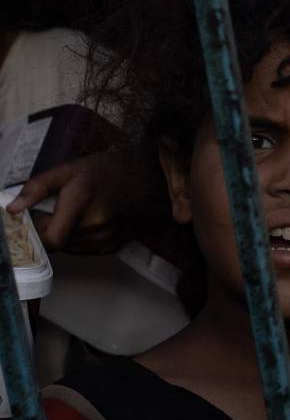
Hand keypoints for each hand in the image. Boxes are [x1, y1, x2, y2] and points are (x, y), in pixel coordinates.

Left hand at [6, 152, 129, 254]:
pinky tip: (88, 220)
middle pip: (58, 242)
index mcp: (81, 201)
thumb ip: (36, 188)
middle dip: (51, 229)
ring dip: (65, 235)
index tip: (35, 219)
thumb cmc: (106, 170)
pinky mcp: (114, 244)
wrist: (145, 175)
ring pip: (71, 248)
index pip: (50, 238)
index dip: (37, 232)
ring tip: (75, 213)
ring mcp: (107, 236)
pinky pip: (85, 250)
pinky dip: (80, 239)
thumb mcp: (67, 170)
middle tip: (56, 210)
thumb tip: (12, 209)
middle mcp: (96, 224)